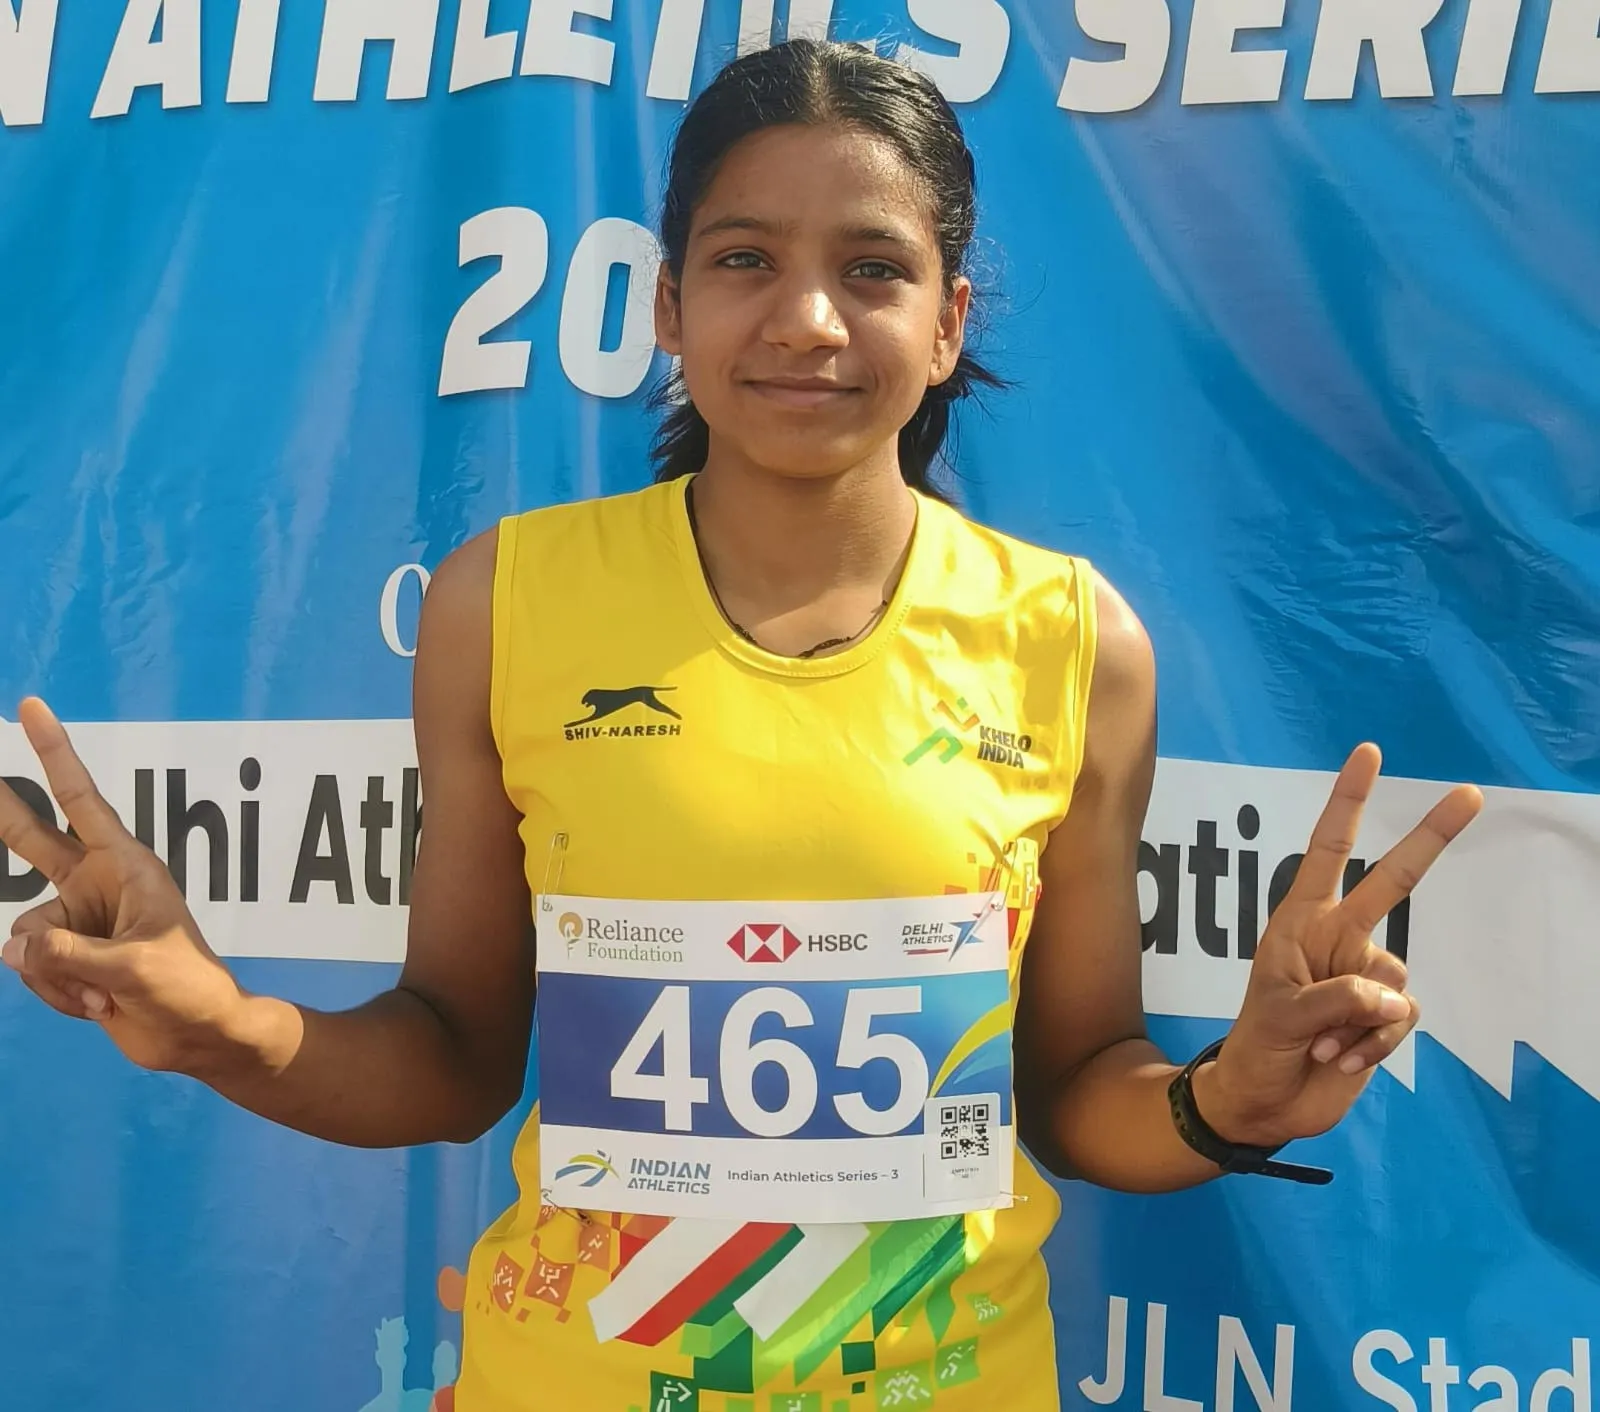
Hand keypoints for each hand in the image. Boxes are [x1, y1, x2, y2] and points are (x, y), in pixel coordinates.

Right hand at [0, 698, 247, 1075]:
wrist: (197, 1037)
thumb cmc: (186, 987)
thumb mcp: (132, 966)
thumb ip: (66, 953)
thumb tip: (10, 946)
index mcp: (126, 864)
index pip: (80, 799)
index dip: (54, 753)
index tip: (31, 708)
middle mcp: (97, 884)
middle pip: (29, 840)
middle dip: (2, 810)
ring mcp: (79, 921)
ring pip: (25, 936)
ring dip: (54, 974)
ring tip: (101, 994)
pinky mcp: (69, 957)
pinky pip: (31, 966)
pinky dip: (57, 993)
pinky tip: (95, 1007)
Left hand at [1196, 743, 1481, 1147]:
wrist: (1263, 1103)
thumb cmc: (1255, 1047)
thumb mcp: (1279, 1017)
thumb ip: (1335, 1000)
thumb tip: (1390, 999)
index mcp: (1300, 922)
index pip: (1327, 851)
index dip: (1347, 803)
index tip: (1367, 754)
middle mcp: (1337, 939)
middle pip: (1393, 882)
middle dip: (1430, 838)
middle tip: (1471, 794)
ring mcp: (1362, 978)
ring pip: (1394, 981)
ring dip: (1361, 1020)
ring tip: (1320, 1042)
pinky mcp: (1382, 1018)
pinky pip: (1400, 1020)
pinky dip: (1374, 1045)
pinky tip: (1341, 1059)